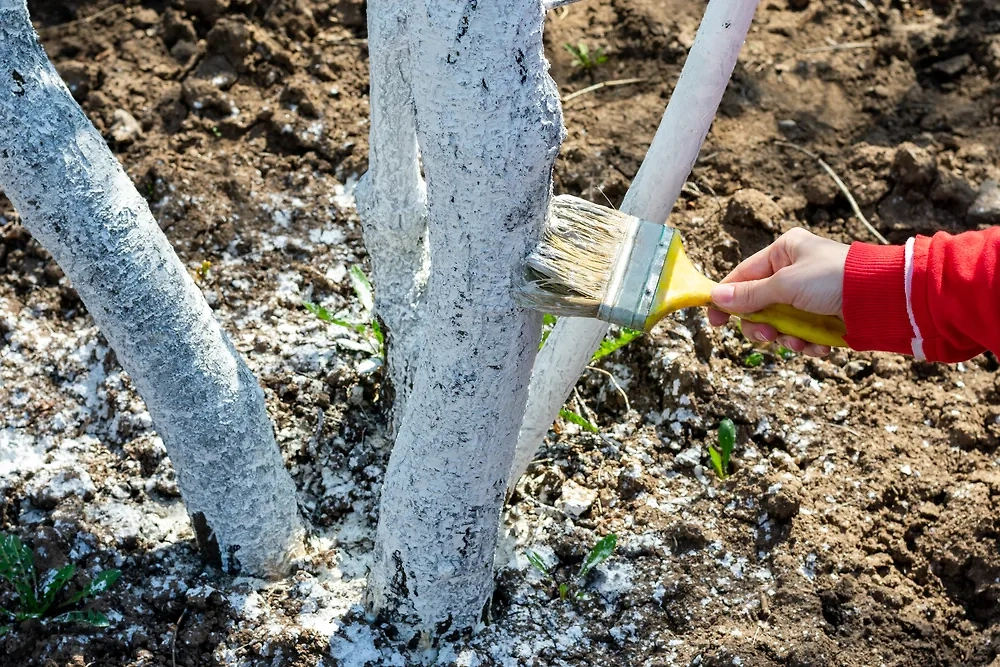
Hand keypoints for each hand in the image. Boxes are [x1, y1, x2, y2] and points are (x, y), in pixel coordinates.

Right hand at [707, 228, 848, 356]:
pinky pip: (803, 334)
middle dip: (763, 325)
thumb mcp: (785, 285)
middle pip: (759, 305)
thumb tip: (715, 297)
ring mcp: (810, 296)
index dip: (727, 299)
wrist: (885, 298)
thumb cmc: (834, 279)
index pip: (743, 276)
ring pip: (780, 324)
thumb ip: (750, 295)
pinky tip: (820, 346)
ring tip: (800, 341)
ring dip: (787, 337)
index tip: (715, 323)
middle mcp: (795, 272)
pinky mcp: (825, 316)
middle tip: (767, 337)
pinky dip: (808, 343)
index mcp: (784, 252)